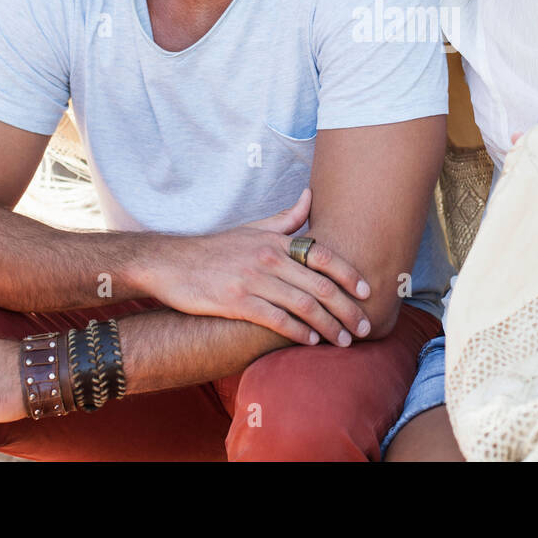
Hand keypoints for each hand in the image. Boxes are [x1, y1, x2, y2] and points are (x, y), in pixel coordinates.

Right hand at [139, 188, 373, 347]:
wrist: (171, 263)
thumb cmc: (216, 249)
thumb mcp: (252, 229)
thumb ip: (285, 218)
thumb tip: (311, 196)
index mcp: (275, 241)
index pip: (322, 254)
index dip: (348, 273)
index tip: (366, 291)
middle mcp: (268, 258)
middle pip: (319, 284)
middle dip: (347, 308)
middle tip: (363, 327)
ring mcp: (252, 280)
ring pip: (303, 304)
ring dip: (328, 325)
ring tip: (343, 341)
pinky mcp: (236, 301)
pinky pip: (276, 318)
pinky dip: (297, 331)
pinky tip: (310, 341)